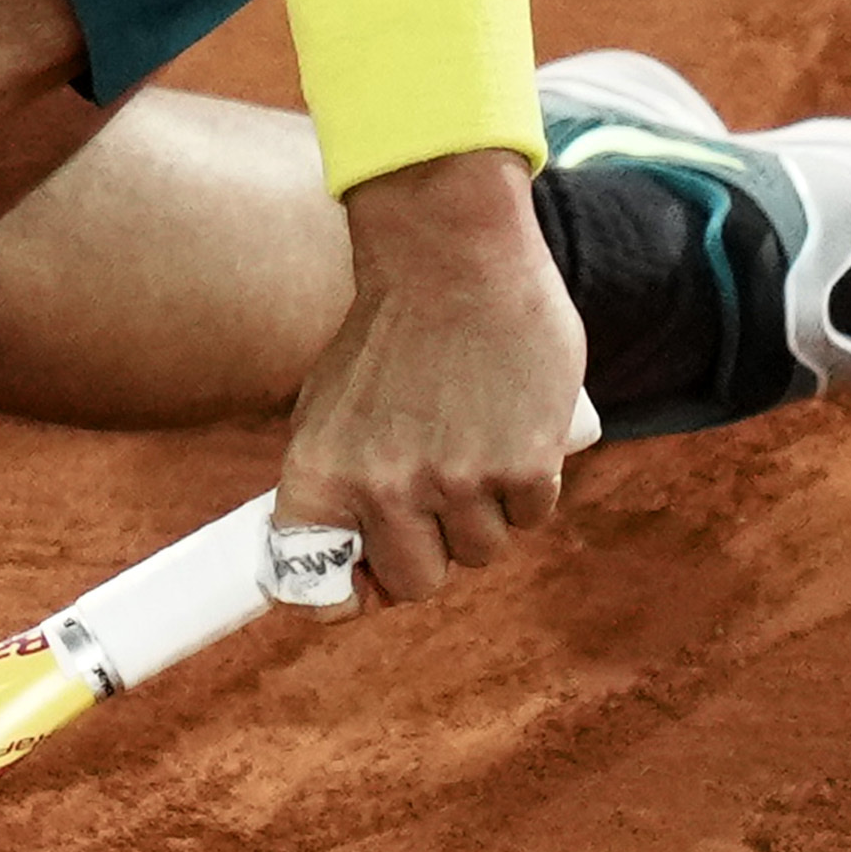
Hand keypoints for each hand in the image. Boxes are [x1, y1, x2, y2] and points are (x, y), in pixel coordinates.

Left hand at [279, 152, 585, 602]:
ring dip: (486, 515)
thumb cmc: (390, 332)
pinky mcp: (525, 464)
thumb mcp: (328, 407)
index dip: (347, 596)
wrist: (453, 255)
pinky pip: (532, 515)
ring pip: (482, 552)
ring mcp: (459, 481)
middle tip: (440, 505)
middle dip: (431, 553)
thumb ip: (336, 484)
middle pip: (418, 584)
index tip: (364, 583)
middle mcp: (385, 489)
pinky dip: (529, 486)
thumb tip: (347, 561)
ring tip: (477, 447)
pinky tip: (515, 433)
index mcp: (319, 477)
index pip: (318, 591)